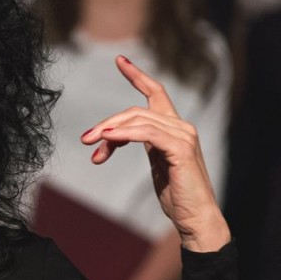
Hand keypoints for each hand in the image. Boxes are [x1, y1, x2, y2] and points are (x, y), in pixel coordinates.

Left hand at [80, 56, 229, 251]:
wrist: (196, 218)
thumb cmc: (178, 195)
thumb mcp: (157, 165)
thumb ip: (145, 145)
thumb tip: (118, 136)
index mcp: (175, 128)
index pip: (157, 93)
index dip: (138, 76)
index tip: (120, 61)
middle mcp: (181, 126)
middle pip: (136, 111)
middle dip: (107, 124)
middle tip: (85, 139)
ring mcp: (183, 135)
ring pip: (138, 120)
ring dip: (109, 132)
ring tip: (91, 145)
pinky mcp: (181, 148)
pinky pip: (147, 134)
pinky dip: (124, 135)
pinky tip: (108, 140)